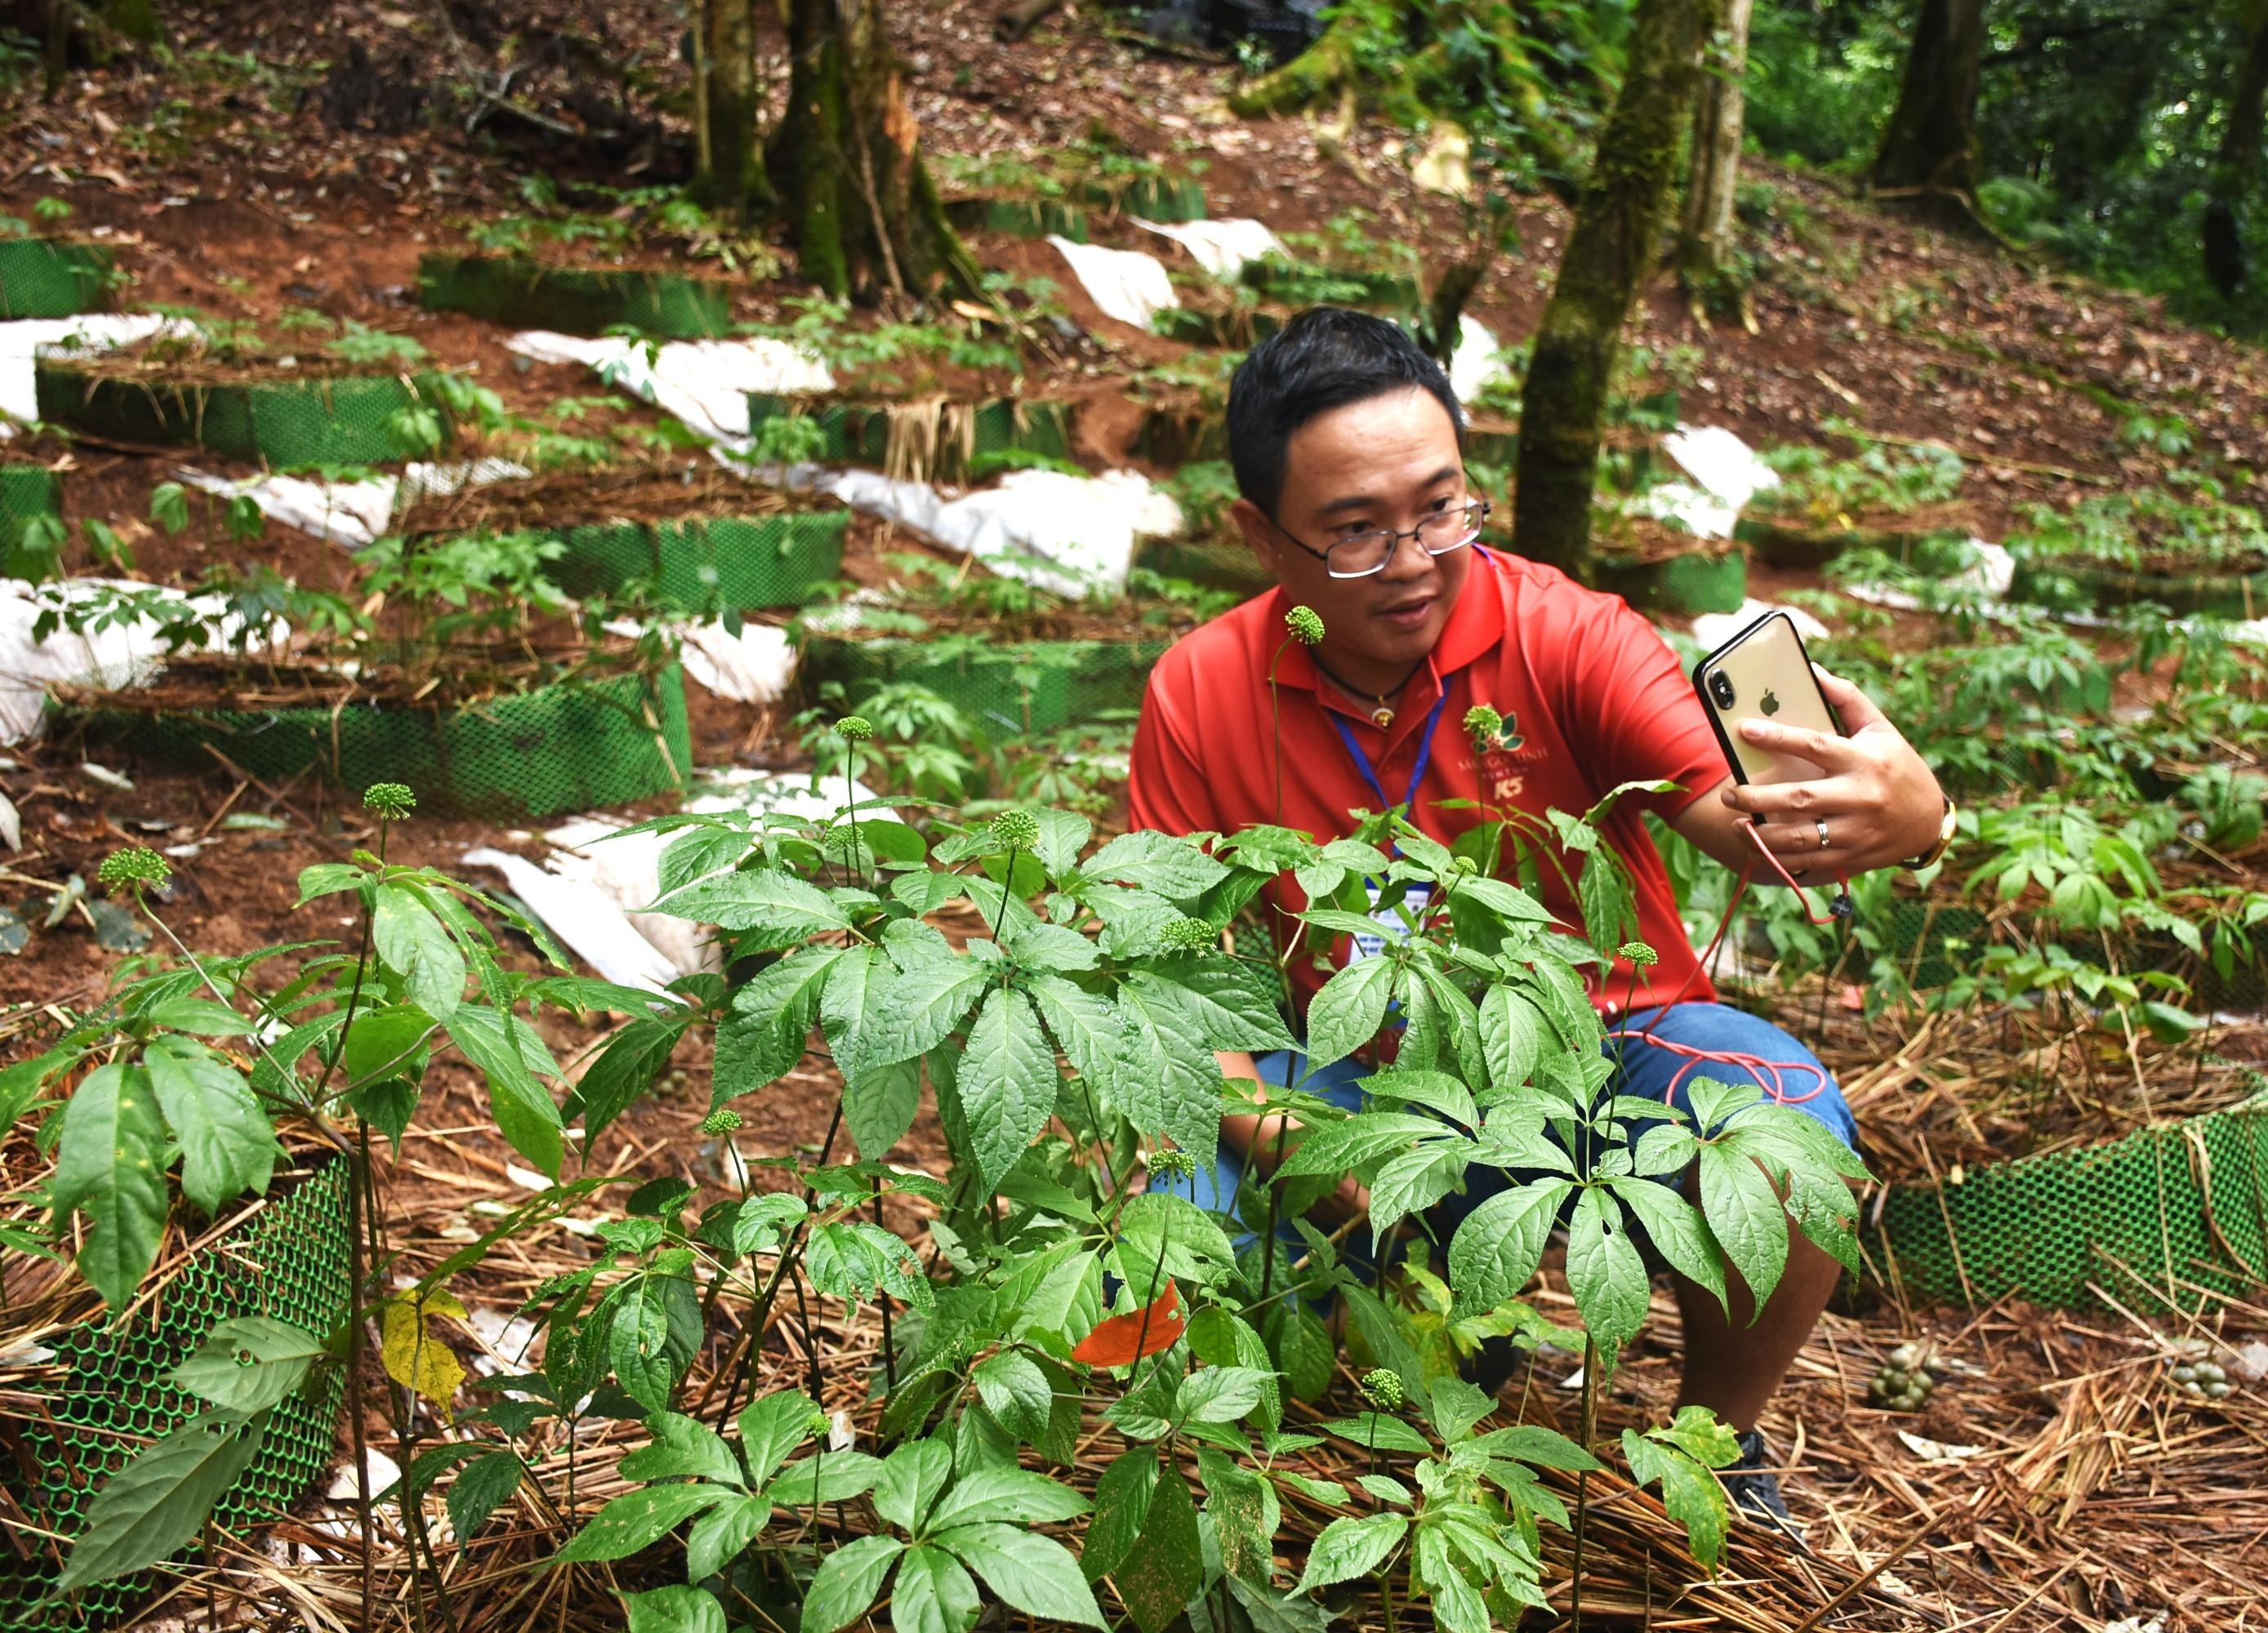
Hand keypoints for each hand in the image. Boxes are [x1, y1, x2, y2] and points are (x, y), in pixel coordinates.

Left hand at [1717, 665, 1943, 877]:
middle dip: (1756, 797)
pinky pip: (1808, 862)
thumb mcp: (1879, 728)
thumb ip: (1845, 698)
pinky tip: (1756, 848)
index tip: (1744, 729)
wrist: (1928, 819)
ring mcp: (1856, 830)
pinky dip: (1777, 858)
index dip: (1777, 737)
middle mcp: (1860, 796)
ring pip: (1799, 838)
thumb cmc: (1896, 765)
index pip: (1814, 745)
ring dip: (1760, 835)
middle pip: (1798, 798)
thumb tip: (1812, 670)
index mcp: (1863, 759)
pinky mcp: (1852, 856)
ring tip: (1736, 824)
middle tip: (1729, 794)